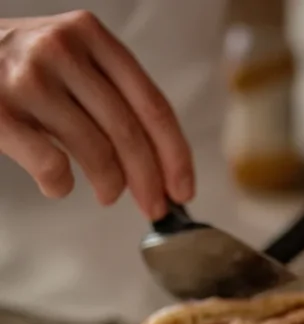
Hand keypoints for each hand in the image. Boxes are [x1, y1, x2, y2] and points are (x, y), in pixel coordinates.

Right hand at [0, 11, 193, 218]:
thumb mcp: (69, 56)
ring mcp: (27, 78)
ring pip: (95, 151)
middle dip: (149, 180)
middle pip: (129, 132)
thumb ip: (112, 93)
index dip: (176, 154)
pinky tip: (59, 184)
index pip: (153, 105)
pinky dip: (61, 185)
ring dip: (110, 185)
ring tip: (108, 193)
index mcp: (91, 35)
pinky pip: (51, 164)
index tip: (184, 189)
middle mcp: (62, 49)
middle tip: (155, 207)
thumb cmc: (18, 64)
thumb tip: (162, 165)